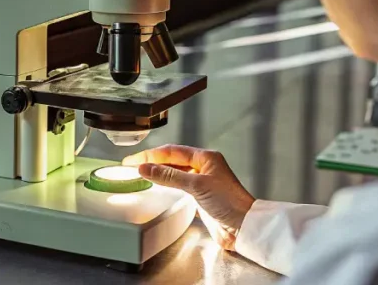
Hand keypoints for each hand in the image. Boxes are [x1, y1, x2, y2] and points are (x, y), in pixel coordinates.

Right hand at [123, 145, 255, 250]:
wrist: (243, 226)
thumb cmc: (230, 202)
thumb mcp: (196, 185)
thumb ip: (169, 176)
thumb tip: (146, 168)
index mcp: (206, 158)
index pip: (172, 152)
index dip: (151, 155)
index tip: (134, 160)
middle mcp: (204, 167)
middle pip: (173, 160)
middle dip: (153, 161)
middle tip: (133, 165)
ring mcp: (203, 182)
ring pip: (176, 173)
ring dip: (159, 173)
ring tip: (142, 174)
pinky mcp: (201, 197)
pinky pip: (180, 186)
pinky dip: (167, 185)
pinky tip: (159, 187)